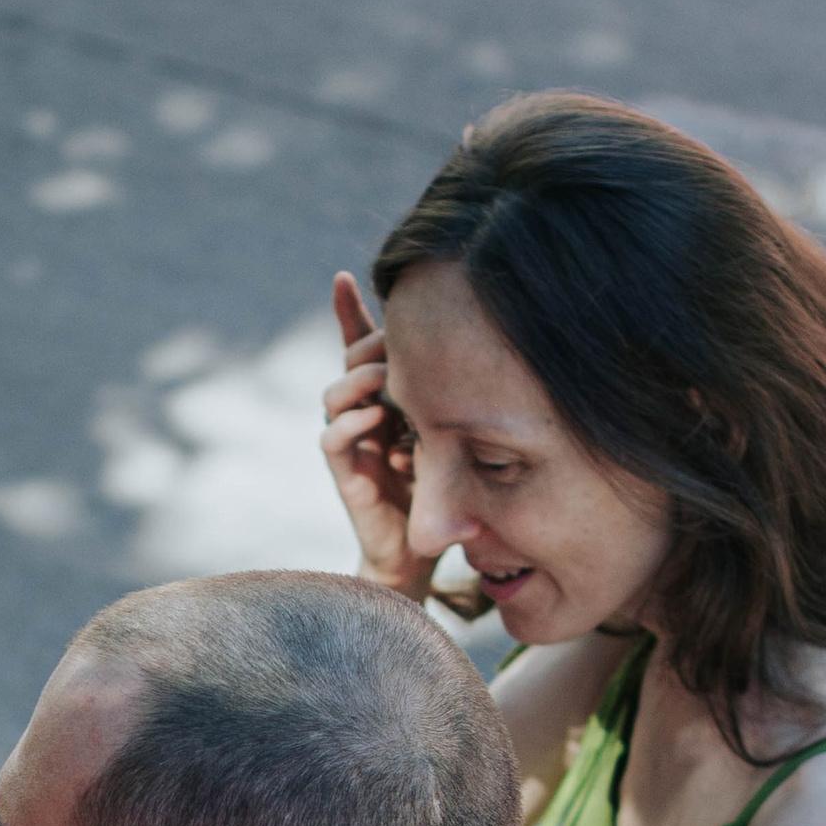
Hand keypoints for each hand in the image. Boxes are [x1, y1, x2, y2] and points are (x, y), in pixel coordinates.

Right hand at [321, 269, 430, 600]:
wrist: (424, 549)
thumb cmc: (446, 487)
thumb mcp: (456, 432)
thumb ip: (457, 401)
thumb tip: (492, 354)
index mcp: (385, 397)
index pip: (360, 345)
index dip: (348, 311)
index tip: (346, 276)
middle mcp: (364, 413)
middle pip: (349, 361)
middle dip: (366, 345)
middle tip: (392, 341)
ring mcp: (353, 443)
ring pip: (334, 395)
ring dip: (359, 381)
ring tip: (385, 379)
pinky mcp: (347, 475)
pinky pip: (333, 439)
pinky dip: (351, 425)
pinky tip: (375, 420)